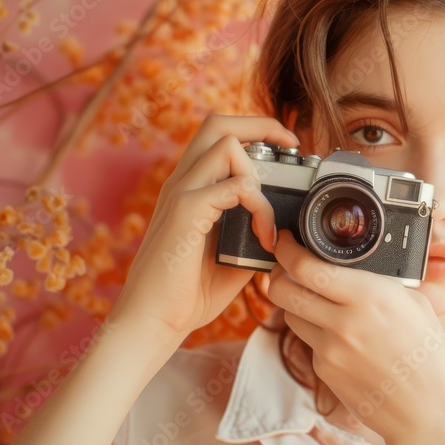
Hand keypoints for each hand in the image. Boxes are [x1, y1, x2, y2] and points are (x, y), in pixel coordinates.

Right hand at [110, 114, 298, 339]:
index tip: (287, 148)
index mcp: (191, 188)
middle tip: (291, 146)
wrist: (153, 322)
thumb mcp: (233, 255)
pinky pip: (233, 186)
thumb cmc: (188, 293)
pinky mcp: (185, 213)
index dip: (256, 131)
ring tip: (267, 221)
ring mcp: (181, 194)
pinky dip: (259, 207)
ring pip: (226, 145)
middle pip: (218, 123)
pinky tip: (262, 237)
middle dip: (262, 124)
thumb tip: (287, 227)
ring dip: (260, 177)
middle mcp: (182, 183)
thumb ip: (253, 233)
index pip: (218, 136)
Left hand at [267, 229, 444, 442]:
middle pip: (282, 290)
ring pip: (290, 315)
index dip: (287, 250)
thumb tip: (353, 269)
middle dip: (279, 274)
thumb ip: (378, 283)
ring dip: (297, 304)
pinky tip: (345, 339)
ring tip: (319, 302)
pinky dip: (318, 334)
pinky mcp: (325, 372)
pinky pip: (309, 342)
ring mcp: (330, 350)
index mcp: (369, 296)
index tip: (286, 242)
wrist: (429, 411)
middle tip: (288, 268)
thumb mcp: (414, 303)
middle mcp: (343, 322)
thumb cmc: (431, 356)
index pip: (306, 267)